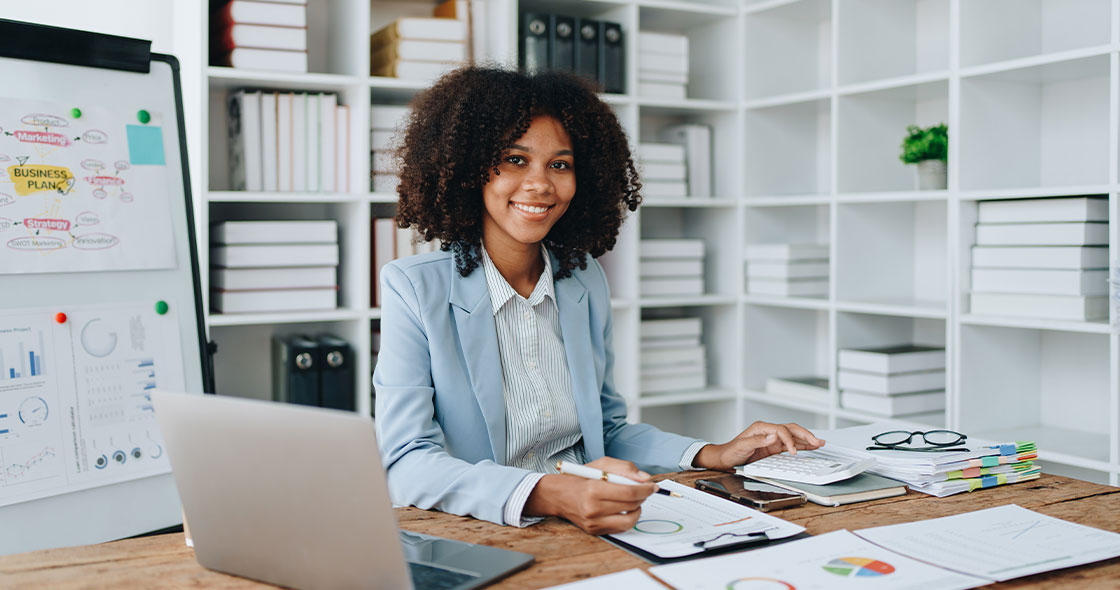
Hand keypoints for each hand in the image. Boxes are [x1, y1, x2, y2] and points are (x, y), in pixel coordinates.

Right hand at [524, 457, 656, 534]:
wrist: (558, 496)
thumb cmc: (581, 478)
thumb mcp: (601, 465)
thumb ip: (624, 468)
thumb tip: (645, 479)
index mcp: (593, 489)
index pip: (628, 493)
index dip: (645, 490)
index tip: (653, 486)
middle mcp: (593, 509)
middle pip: (631, 506)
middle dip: (643, 497)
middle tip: (644, 490)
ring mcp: (593, 523)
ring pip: (629, 521)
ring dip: (637, 510)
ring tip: (634, 501)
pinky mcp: (594, 531)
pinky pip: (620, 528)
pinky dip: (627, 518)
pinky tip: (623, 509)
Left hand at [693, 421, 824, 471]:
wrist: (725, 459)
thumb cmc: (730, 451)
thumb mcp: (741, 446)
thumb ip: (756, 441)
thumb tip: (773, 436)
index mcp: (761, 428)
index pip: (781, 430)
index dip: (789, 440)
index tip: (793, 452)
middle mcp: (768, 432)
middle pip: (791, 429)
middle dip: (805, 435)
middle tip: (818, 441)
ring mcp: (772, 440)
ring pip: (793, 436)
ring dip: (807, 439)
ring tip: (820, 443)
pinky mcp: (774, 448)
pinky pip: (790, 445)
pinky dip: (801, 446)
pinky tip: (810, 447)